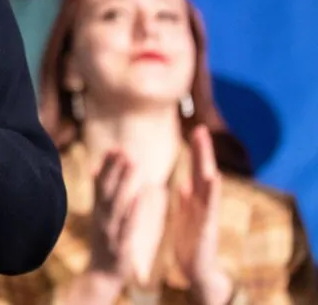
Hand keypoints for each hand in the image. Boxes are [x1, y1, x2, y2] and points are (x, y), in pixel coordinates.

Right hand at [85, 150, 140, 282]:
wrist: (99, 278)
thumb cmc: (102, 245)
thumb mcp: (97, 217)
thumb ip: (97, 193)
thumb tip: (94, 166)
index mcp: (98, 212)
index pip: (101, 185)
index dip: (107, 166)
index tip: (114, 147)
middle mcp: (101, 218)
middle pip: (107, 189)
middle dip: (113, 169)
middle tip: (121, 148)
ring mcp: (109, 231)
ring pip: (116, 203)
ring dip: (122, 182)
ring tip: (132, 163)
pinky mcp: (120, 245)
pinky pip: (126, 226)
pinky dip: (131, 211)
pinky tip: (139, 196)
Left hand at [175, 126, 232, 304]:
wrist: (197, 270)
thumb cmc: (191, 242)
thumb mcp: (186, 218)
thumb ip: (186, 201)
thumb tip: (184, 183)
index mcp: (196, 200)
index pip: (196, 170)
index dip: (196, 151)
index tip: (196, 129)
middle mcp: (204, 204)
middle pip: (203, 172)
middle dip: (202, 151)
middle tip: (201, 128)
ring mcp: (208, 215)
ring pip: (209, 188)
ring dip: (208, 167)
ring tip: (205, 146)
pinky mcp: (207, 229)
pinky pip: (210, 209)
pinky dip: (212, 194)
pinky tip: (214, 179)